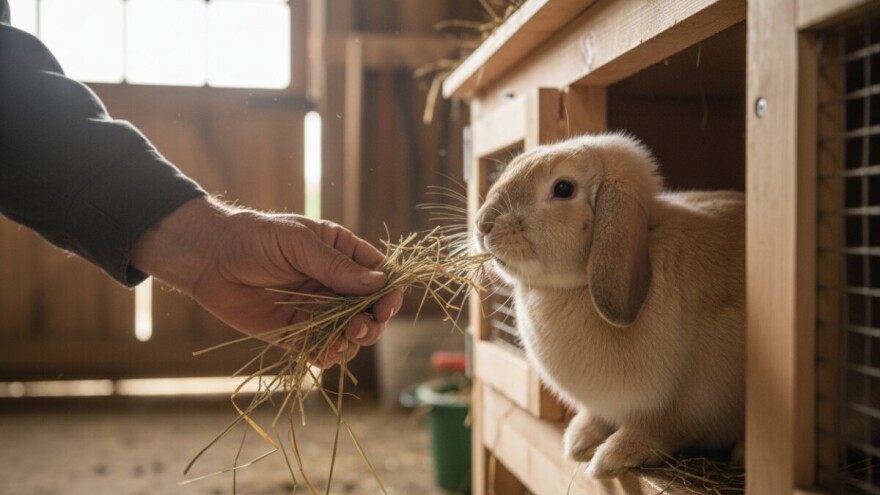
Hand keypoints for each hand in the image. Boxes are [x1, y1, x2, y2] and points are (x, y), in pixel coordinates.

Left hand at [131, 197, 403, 366]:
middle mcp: (334, 283)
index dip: (388, 292)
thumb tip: (378, 283)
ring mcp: (317, 309)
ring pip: (350, 333)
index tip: (387, 306)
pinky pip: (322, 349)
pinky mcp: (296, 333)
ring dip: (353, 341)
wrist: (209, 259)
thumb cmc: (254, 238)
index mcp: (341, 253)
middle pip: (370, 310)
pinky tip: (323, 355)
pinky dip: (329, 356)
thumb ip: (336, 266)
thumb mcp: (298, 243)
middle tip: (359, 327)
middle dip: (372, 322)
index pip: (379, 274)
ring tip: (342, 339)